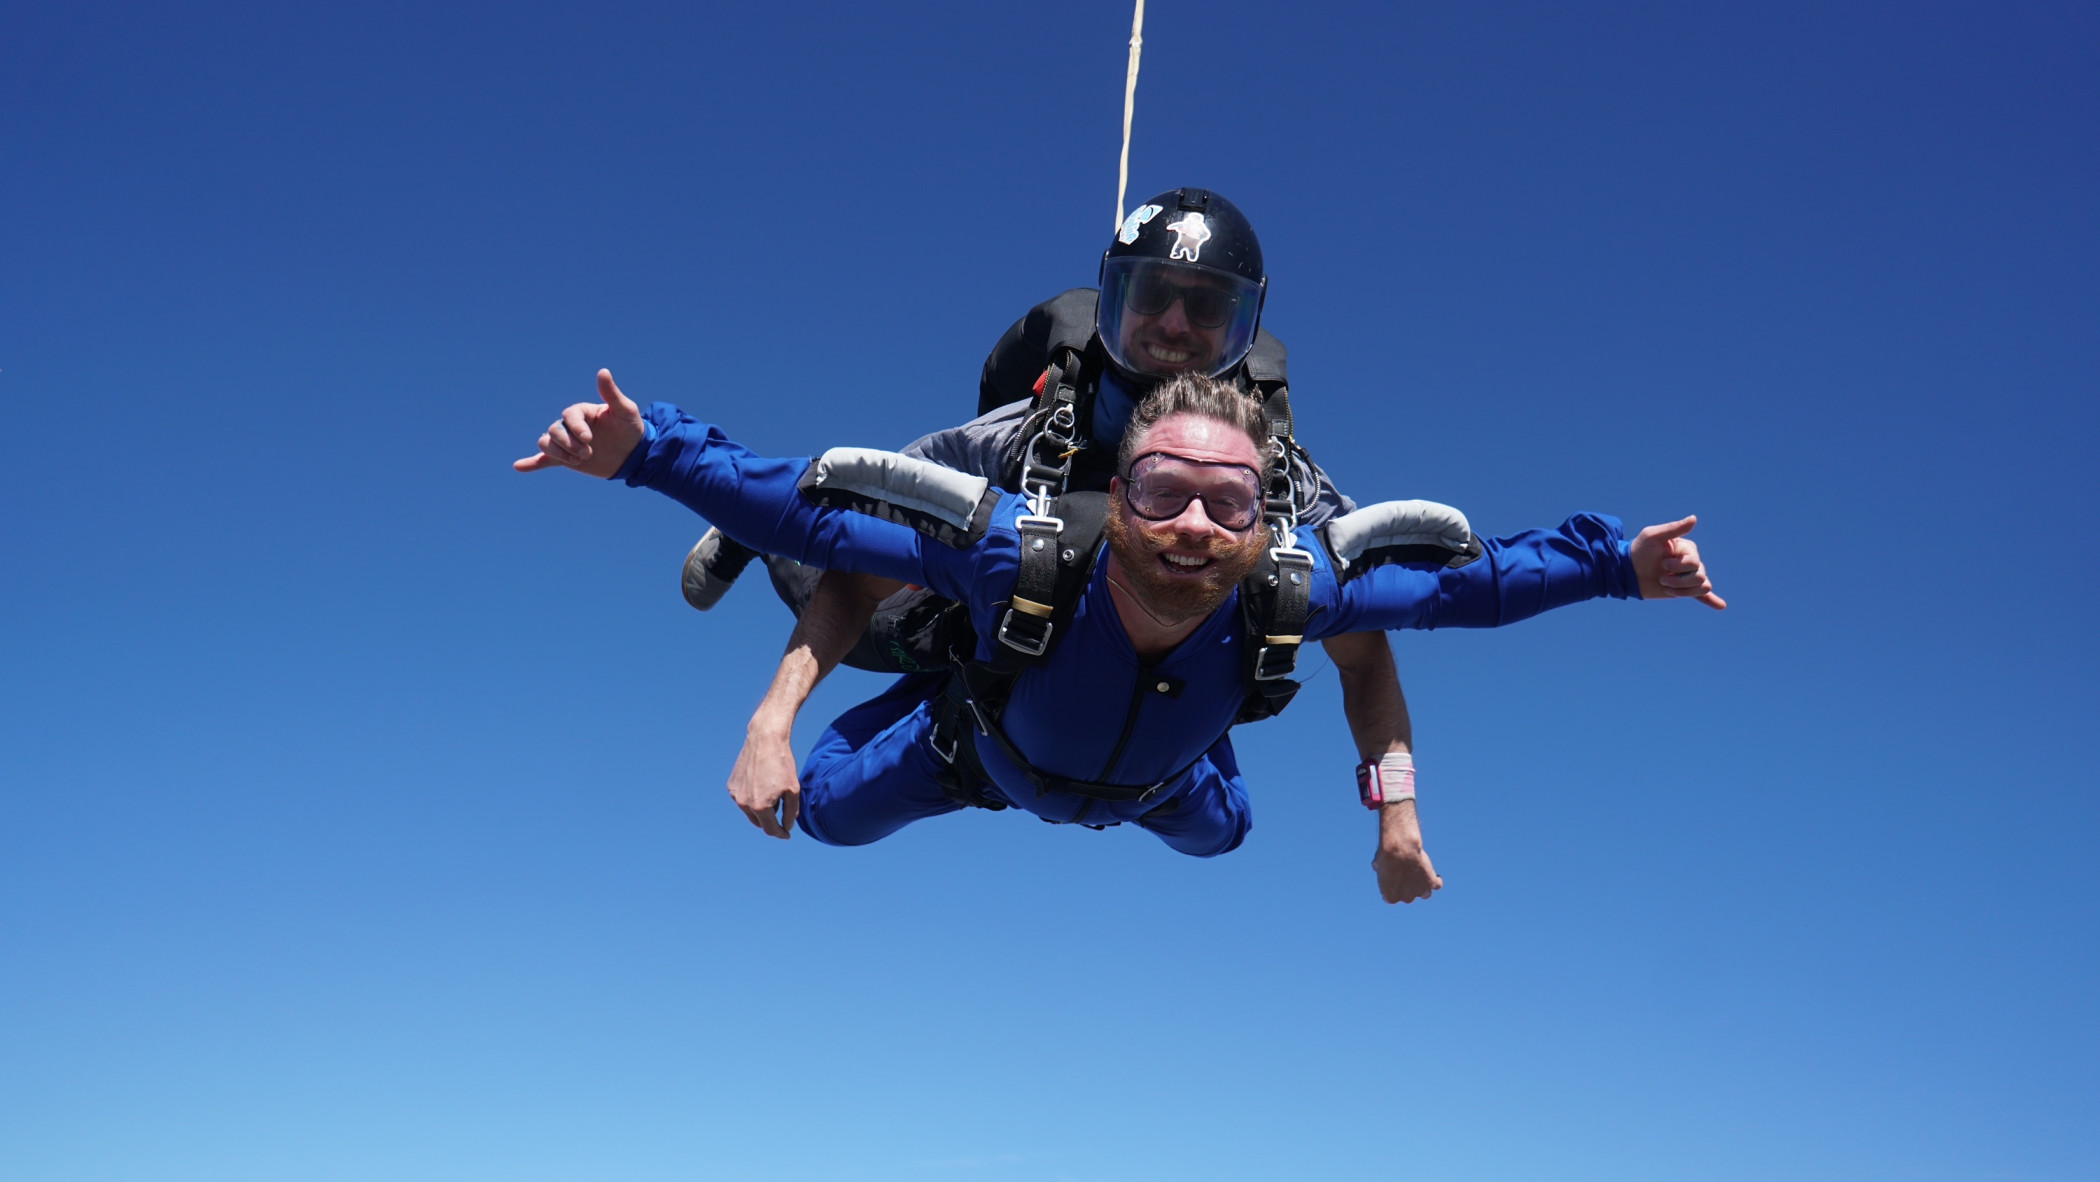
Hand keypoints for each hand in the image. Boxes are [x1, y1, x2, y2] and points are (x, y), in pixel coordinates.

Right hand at [513, 369, 645, 477]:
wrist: (633, 453)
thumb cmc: (630, 429)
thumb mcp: (625, 411)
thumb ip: (612, 393)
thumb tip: (602, 371)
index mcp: (581, 412)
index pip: (569, 416)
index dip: (576, 428)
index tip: (589, 439)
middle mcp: (570, 425)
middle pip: (555, 431)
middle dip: (568, 444)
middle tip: (588, 453)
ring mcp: (567, 442)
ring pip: (547, 444)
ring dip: (559, 453)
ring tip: (579, 461)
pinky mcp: (565, 459)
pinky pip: (544, 460)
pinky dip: (531, 463)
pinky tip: (519, 466)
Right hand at [727, 725, 801, 838]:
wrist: (765, 740)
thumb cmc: (782, 763)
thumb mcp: (793, 790)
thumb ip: (790, 813)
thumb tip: (786, 827)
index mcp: (760, 807)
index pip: (770, 829)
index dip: (781, 833)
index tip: (787, 834)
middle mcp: (744, 804)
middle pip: (759, 822)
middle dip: (771, 821)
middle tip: (782, 814)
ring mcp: (735, 795)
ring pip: (750, 811)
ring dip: (761, 810)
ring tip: (773, 794)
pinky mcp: (731, 786)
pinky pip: (743, 799)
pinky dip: (752, 799)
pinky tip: (762, 786)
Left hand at [1372, 800, 1441, 903]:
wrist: (1399, 850)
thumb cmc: (1386, 855)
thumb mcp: (1377, 863)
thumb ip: (1379, 868)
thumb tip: (1377, 866)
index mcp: (1390, 897)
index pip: (1393, 896)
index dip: (1394, 887)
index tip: (1394, 879)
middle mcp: (1406, 898)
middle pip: (1409, 896)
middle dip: (1408, 887)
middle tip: (1407, 873)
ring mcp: (1420, 891)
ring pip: (1425, 894)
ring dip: (1424, 887)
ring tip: (1422, 877)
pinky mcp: (1431, 883)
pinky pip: (1437, 885)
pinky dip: (1437, 880)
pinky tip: (1435, 874)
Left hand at [1629, 515, 1725, 608]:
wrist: (1627, 571)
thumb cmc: (1639, 550)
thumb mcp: (1653, 536)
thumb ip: (1673, 529)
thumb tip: (1694, 518)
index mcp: (1687, 549)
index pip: (1695, 562)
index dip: (1679, 566)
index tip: (1662, 563)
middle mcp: (1691, 562)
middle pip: (1700, 576)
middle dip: (1678, 580)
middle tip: (1661, 577)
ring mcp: (1687, 577)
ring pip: (1701, 587)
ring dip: (1682, 591)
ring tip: (1665, 586)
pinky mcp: (1683, 590)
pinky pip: (1702, 595)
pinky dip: (1712, 600)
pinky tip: (1721, 606)